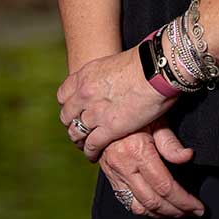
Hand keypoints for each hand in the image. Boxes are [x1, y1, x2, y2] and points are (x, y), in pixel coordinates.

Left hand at [56, 43, 175, 161]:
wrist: (155, 70)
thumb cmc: (143, 63)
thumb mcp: (112, 64)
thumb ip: (102, 76)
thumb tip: (108, 80)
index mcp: (84, 76)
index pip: (63, 95)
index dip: (68, 105)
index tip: (74, 111)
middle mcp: (84, 94)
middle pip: (67, 115)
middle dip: (71, 124)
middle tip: (78, 130)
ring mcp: (94, 112)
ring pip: (76, 132)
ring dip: (78, 140)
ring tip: (83, 145)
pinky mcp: (109, 128)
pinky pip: (92, 144)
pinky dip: (90, 152)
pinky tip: (93, 156)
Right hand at [98, 121, 203, 218]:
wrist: (104, 111)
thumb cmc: (134, 111)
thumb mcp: (156, 121)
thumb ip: (171, 143)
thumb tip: (187, 157)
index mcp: (137, 151)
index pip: (165, 187)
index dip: (184, 201)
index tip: (198, 207)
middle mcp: (123, 166)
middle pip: (153, 202)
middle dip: (176, 211)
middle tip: (192, 212)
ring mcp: (114, 173)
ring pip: (138, 207)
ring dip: (160, 214)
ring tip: (176, 211)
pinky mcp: (109, 177)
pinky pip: (126, 201)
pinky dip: (143, 209)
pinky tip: (156, 206)